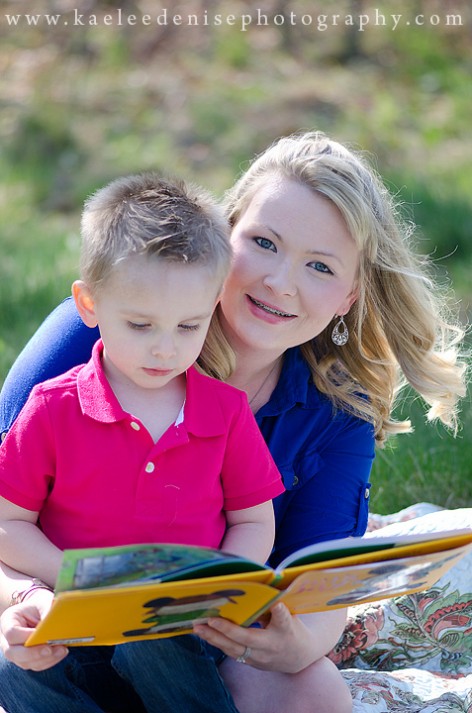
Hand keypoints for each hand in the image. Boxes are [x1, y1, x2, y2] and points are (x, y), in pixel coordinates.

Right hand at [0, 590, 67, 670]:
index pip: (11, 633)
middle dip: (33, 654)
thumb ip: (47, 613)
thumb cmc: (40, 605)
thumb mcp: (43, 602)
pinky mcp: (26, 659)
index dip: (26, 636)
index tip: (42, 634)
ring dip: (44, 659)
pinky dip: (48, 661)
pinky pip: (35, 665)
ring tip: (61, 650)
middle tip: (50, 650)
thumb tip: (54, 627)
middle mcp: (7, 639)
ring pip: (25, 662)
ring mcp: (15, 651)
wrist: (39, 610)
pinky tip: (60, 653)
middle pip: (13, 653)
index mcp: (8, 621)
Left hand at [194, 603, 317, 672]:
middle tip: (209, 620)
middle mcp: (271, 646)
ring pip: (234, 649)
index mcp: (286, 630)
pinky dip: (217, 643)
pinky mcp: (250, 663)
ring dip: (214, 638)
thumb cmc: (291, 629)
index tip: (277, 604)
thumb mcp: (289, 615)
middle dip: (227, 630)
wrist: (297, 658)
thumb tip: (263, 586)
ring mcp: (259, 658)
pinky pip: (231, 653)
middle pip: (248, 639)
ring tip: (198, 627)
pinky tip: (203, 634)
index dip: (279, 612)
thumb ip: (275, 605)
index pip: (283, 620)